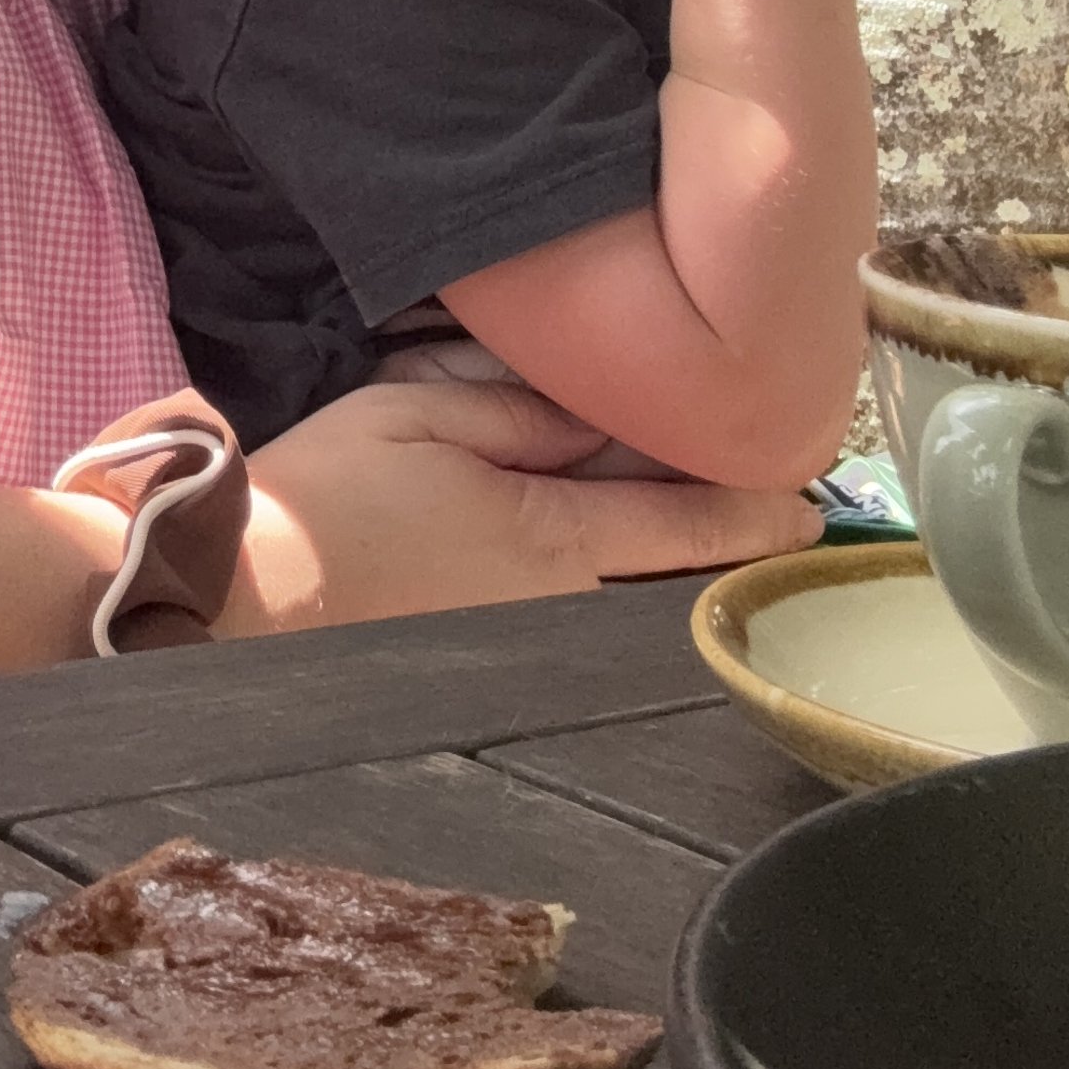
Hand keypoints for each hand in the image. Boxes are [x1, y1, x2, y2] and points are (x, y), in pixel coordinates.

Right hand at [222, 378, 817, 631]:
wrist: (256, 596)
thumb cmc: (331, 494)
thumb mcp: (421, 416)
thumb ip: (524, 415)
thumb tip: (607, 410)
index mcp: (550, 533)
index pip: (684, 521)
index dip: (756, 511)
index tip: (811, 504)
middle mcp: (560, 603)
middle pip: (672, 572)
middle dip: (725, 541)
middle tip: (776, 505)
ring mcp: (532, 641)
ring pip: (630, 600)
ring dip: (669, 564)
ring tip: (703, 523)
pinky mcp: (499, 658)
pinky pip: (583, 619)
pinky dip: (614, 587)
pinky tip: (615, 559)